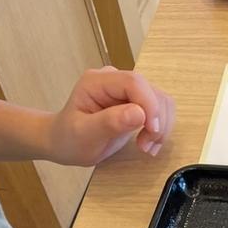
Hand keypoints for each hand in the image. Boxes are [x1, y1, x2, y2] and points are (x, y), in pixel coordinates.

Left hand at [47, 66, 174, 164]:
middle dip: (156, 120)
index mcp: (97, 82)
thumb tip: (140, 114)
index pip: (134, 82)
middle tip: (146, 146)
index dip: (149, 105)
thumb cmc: (70, 140)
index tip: (151, 131)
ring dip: (161, 126)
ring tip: (147, 147)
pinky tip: (150, 143)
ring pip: (160, 100)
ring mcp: (127, 91)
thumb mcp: (85, 135)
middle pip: (151, 91)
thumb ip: (110, 122)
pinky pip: (160, 110)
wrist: (65, 143)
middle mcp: (115, 80)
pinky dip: (161, 128)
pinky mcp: (137, 102)